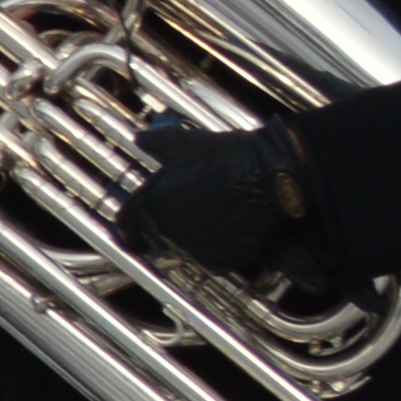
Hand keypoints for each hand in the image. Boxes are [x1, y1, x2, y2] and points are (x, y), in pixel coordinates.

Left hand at [112, 109, 321, 280]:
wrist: (273, 178)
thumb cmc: (227, 157)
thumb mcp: (185, 142)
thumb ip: (155, 142)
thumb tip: (140, 137)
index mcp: (150, 205)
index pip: (126, 225)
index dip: (131, 225)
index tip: (136, 227)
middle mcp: (165, 232)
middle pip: (155, 238)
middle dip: (164, 229)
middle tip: (188, 214)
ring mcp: (191, 250)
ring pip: (182, 250)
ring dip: (190, 240)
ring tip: (213, 218)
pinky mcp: (217, 262)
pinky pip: (209, 261)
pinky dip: (216, 250)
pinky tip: (229, 231)